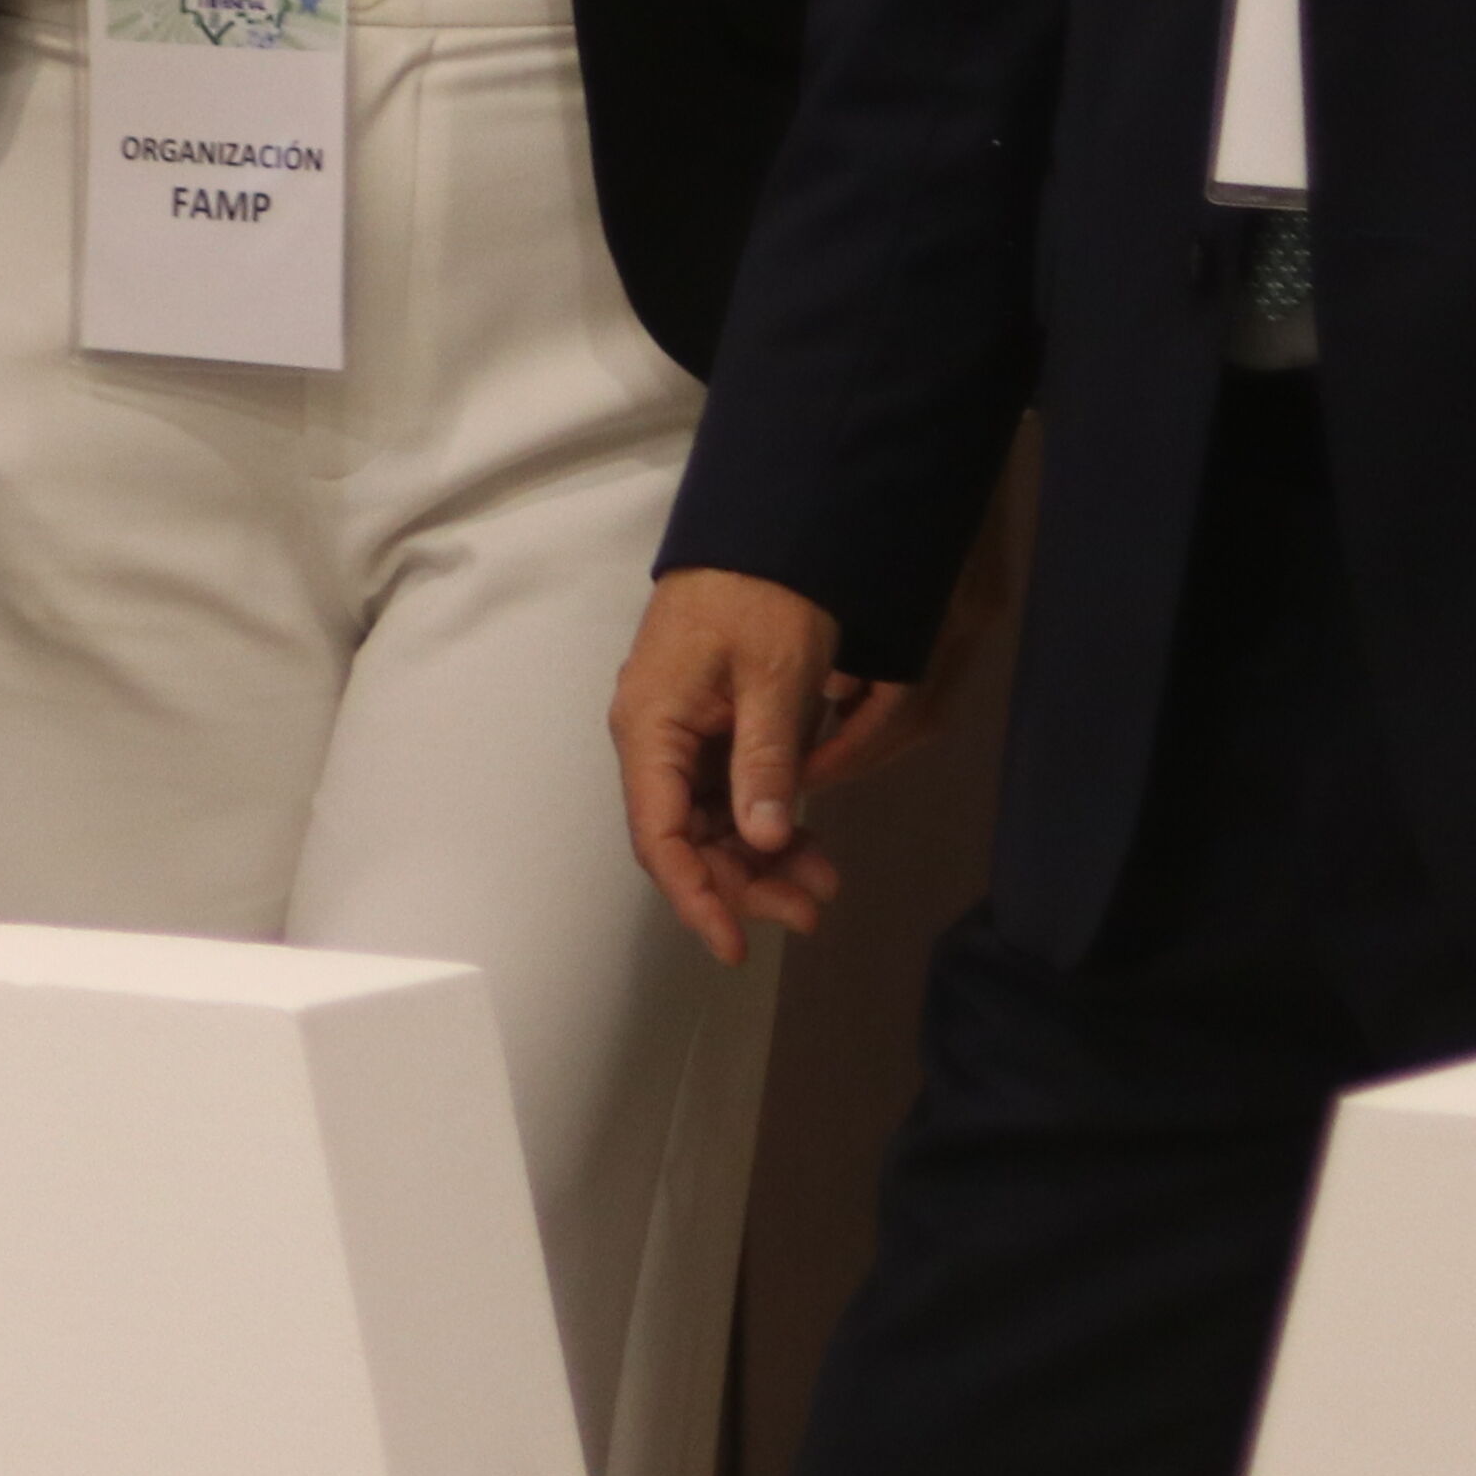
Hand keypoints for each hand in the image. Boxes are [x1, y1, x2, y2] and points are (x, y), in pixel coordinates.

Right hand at [614, 569, 867, 964]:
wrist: (767, 531)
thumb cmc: (763, 595)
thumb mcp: (773, 677)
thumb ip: (765, 761)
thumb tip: (761, 842)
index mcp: (651, 728)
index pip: (660, 835)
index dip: (695, 896)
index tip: (737, 944)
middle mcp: (656, 739)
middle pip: (687, 839)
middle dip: (743, 885)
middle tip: (812, 912)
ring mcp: (683, 735)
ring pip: (712, 824)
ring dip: (761, 860)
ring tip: (824, 885)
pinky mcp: (712, 728)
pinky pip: (732, 795)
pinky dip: (770, 824)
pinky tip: (811, 845)